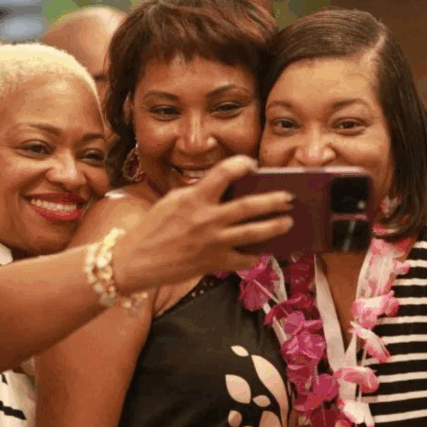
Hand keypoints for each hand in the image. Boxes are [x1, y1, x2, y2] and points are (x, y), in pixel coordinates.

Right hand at [110, 155, 292, 293]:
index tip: (253, 164)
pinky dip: (255, 256)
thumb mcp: (174, 201)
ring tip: (288, 223)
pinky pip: (243, 259)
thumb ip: (200, 193)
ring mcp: (213, 242)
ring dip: (275, 227)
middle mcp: (207, 219)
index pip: (225, 172)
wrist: (137, 260)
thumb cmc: (154, 228)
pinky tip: (262, 252)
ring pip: (253, 233)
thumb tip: (226, 187)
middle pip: (249, 206)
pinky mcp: (214, 262)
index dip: (242, 164)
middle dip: (274, 201)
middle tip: (289, 198)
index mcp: (195, 198)